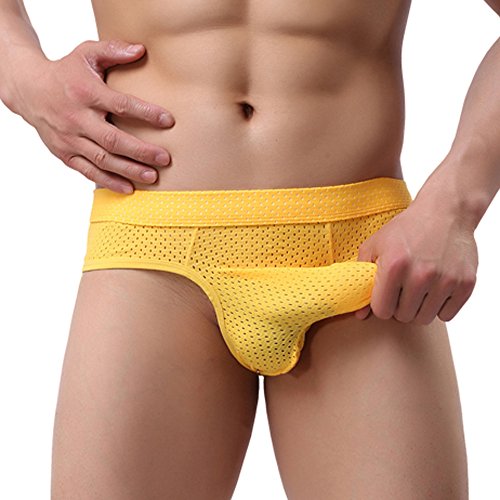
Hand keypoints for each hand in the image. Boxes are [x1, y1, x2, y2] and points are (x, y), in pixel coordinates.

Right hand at [14, 39, 174, 192]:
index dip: (145, 113)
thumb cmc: (66, 72)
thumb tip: (141, 50)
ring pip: (102, 159)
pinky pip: (88, 171)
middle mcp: (77, 118)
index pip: (120, 105)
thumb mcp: (86, 54)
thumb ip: (113, 50)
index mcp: (86, 93)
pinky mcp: (65, 154)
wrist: (29, 90)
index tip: (169, 121)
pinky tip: (129, 188)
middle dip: (141, 151)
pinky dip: (108, 182)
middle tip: (165, 158)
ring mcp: (70, 139)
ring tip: (152, 177)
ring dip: (129, 170)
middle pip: (113, 139)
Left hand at [354, 201, 477, 324]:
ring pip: (424, 318)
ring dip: (419, 308)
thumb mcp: (375, 245)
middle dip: (400, 306)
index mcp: (394, 266)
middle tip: (403, 288)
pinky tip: (435, 288)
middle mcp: (421, 275)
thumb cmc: (406, 229)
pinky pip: (446, 315)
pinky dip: (440, 306)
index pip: (382, 310)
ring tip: (418, 288)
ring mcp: (445, 280)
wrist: (445, 212)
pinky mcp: (465, 284)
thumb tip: (360, 315)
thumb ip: (362, 278)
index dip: (381, 304)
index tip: (385, 294)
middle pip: (403, 316)